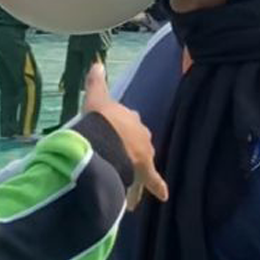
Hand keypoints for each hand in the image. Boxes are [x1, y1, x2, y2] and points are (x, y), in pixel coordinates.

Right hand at [83, 63, 168, 207]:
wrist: (105, 137)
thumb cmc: (100, 118)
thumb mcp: (96, 97)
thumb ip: (96, 82)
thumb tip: (97, 63)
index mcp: (130, 118)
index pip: (129, 123)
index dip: (121, 130)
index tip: (115, 135)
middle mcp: (141, 134)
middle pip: (138, 143)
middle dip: (130, 151)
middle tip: (119, 158)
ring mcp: (144, 153)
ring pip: (142, 163)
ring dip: (136, 170)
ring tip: (128, 178)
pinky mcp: (144, 170)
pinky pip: (152, 180)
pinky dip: (158, 187)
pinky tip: (163, 196)